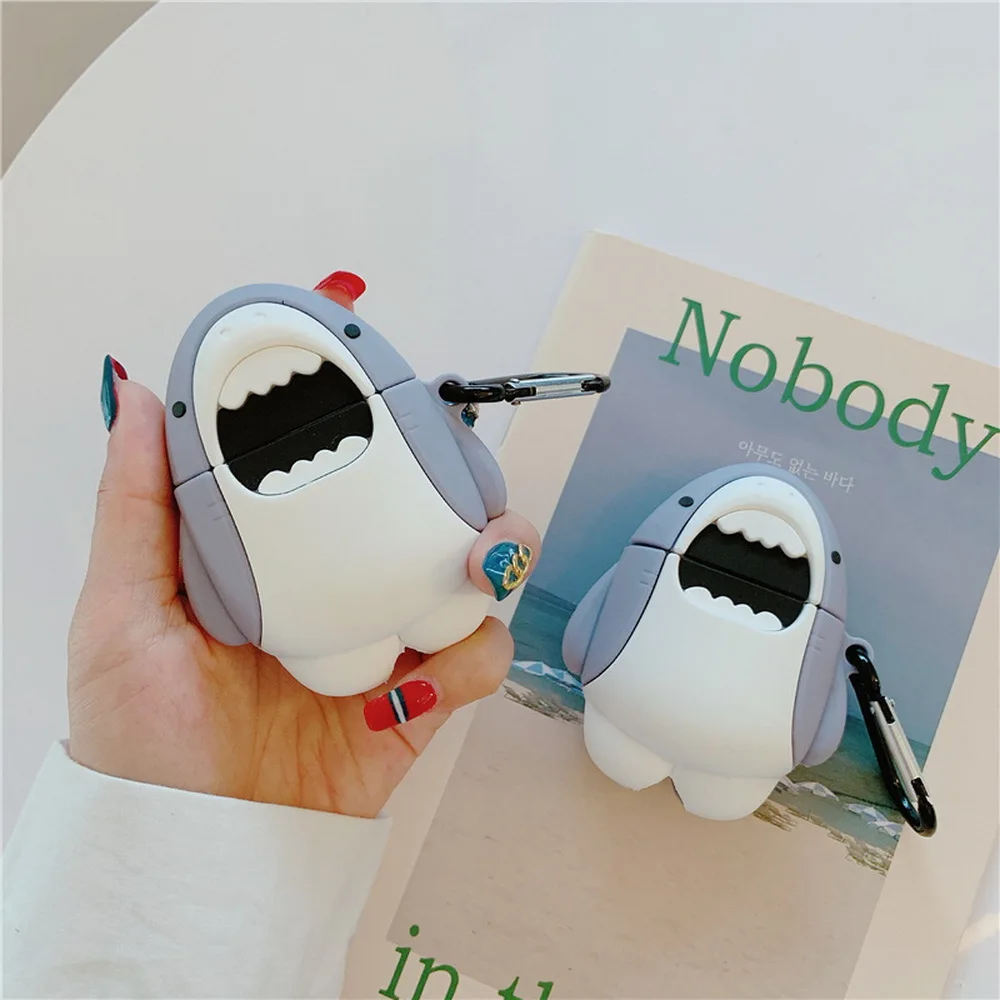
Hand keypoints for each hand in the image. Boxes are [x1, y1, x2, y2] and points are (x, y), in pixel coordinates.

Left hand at [68, 361, 539, 818]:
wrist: (192, 852)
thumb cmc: (141, 736)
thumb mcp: (120, 611)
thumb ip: (133, 506)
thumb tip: (133, 395)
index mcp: (282, 557)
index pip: (344, 473)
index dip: (378, 424)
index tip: (393, 382)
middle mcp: (342, 589)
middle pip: (427, 513)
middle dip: (463, 485)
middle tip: (461, 482)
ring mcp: (386, 644)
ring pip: (470, 576)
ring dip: (493, 558)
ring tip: (475, 565)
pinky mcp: (418, 704)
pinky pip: (473, 663)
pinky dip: (469, 659)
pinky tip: (420, 681)